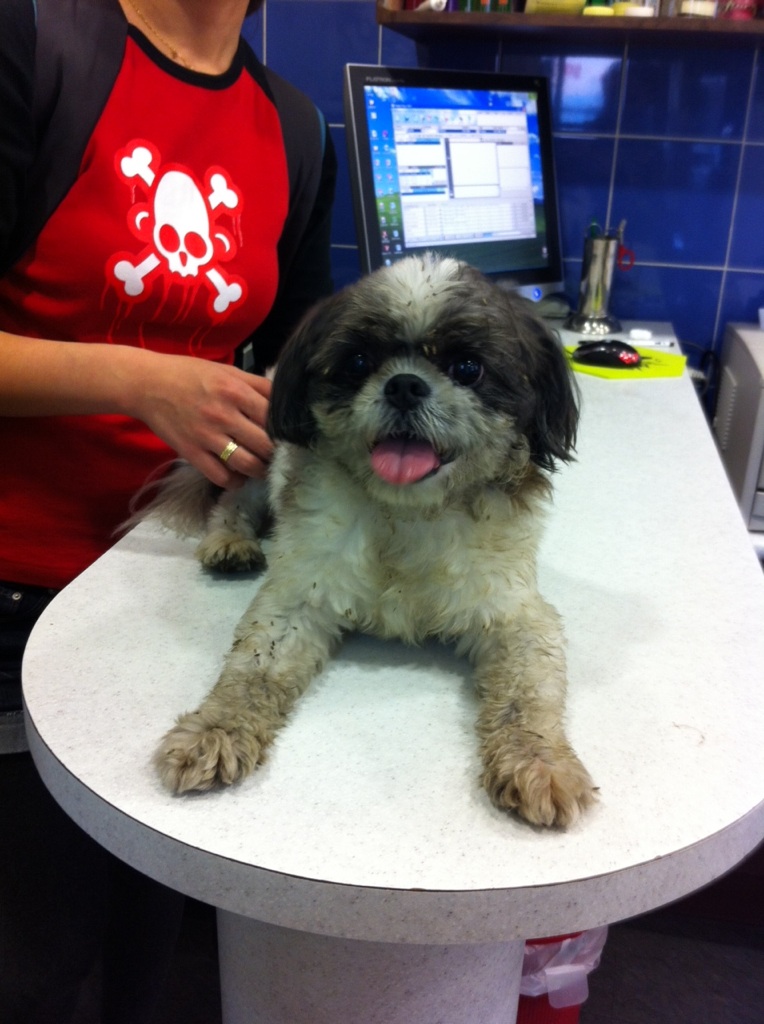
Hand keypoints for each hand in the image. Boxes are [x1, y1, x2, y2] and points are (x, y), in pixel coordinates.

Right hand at [131, 352, 272, 486]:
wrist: (147, 384)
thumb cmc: (190, 374)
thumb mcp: (227, 371)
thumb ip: (257, 385)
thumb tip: (284, 400)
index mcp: (235, 391)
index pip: (274, 417)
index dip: (285, 429)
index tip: (288, 435)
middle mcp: (224, 415)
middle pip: (265, 444)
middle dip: (276, 452)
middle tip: (278, 454)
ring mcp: (207, 436)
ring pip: (247, 464)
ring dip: (260, 470)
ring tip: (262, 468)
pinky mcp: (192, 453)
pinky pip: (221, 477)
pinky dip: (235, 481)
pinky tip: (239, 476)